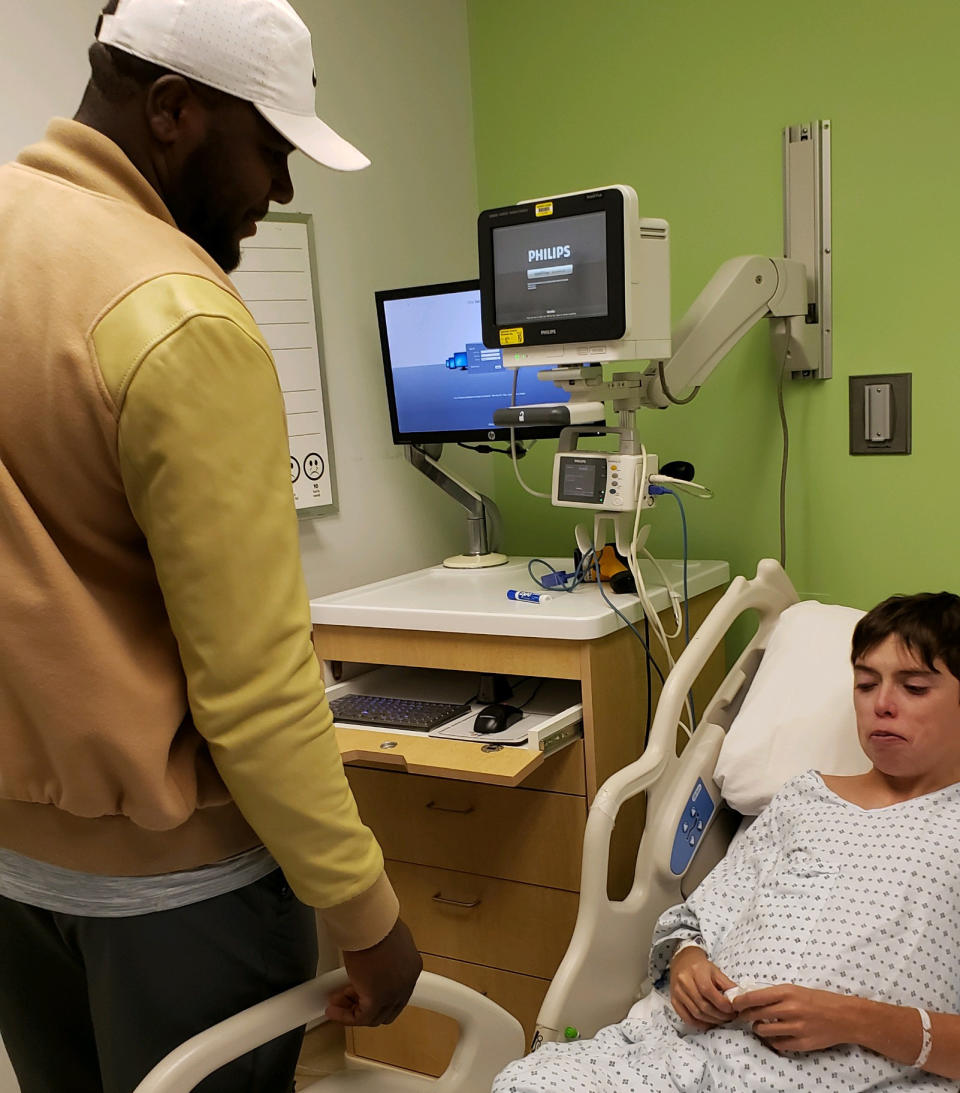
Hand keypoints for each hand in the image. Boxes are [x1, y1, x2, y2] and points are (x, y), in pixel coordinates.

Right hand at [324, 917, 422, 1026]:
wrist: (370, 923)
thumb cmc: (375, 924)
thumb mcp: (386, 940)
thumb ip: (384, 956)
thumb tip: (372, 962)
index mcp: (412, 968)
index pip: (397, 993)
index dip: (375, 993)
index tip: (358, 990)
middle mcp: (407, 984)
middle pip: (387, 1008)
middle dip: (364, 1004)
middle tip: (345, 997)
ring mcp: (394, 993)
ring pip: (375, 1015)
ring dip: (352, 1011)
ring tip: (335, 1004)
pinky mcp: (377, 999)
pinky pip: (361, 1017)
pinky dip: (346, 1017)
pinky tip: (333, 1011)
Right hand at [669, 946, 736, 1029]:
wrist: (682, 961)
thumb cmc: (700, 966)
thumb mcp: (715, 970)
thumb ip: (727, 984)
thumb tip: (738, 999)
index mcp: (696, 971)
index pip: (709, 992)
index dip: (722, 1004)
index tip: (733, 1009)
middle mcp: (684, 981)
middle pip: (703, 1005)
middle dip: (720, 1015)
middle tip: (730, 1017)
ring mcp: (677, 992)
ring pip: (696, 1013)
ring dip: (712, 1021)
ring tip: (722, 1020)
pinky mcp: (674, 1000)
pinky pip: (686, 1018)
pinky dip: (699, 1024)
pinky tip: (708, 1023)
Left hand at [732, 984, 857, 1051]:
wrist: (844, 1016)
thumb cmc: (818, 1000)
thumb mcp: (795, 989)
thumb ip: (775, 994)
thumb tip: (751, 997)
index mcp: (787, 992)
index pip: (754, 997)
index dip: (740, 1001)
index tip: (734, 1003)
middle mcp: (790, 1009)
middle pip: (755, 1014)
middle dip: (745, 1015)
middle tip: (742, 1016)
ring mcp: (796, 1028)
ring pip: (763, 1031)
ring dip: (758, 1028)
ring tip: (760, 1025)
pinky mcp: (801, 1043)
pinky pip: (777, 1044)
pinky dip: (772, 1040)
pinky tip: (774, 1035)